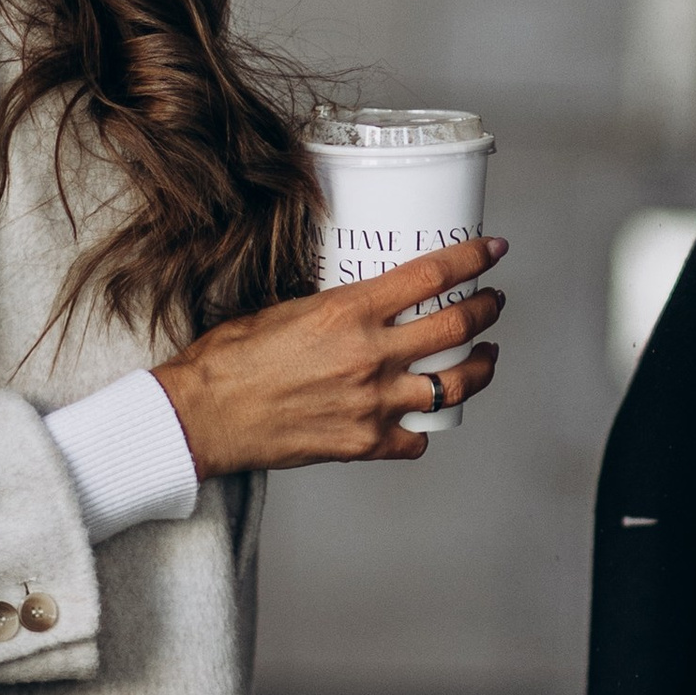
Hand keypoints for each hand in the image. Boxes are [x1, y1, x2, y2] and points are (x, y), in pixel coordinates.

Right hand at [155, 237, 505, 475]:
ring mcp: (372, 403)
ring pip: (454, 385)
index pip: (432, 276)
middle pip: (457, 328)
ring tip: (484, 358)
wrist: (202, 416)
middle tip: (493, 303)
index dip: (473, 260)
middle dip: (486, 310)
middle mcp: (369, 355)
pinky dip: (422, 428)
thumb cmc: (228, 360)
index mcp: (348, 312)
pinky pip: (415, 439)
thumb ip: (334, 307)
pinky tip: (420, 417)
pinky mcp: (364, 443)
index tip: (493, 251)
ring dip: (478, 368)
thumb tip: (362, 301)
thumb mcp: (285, 307)